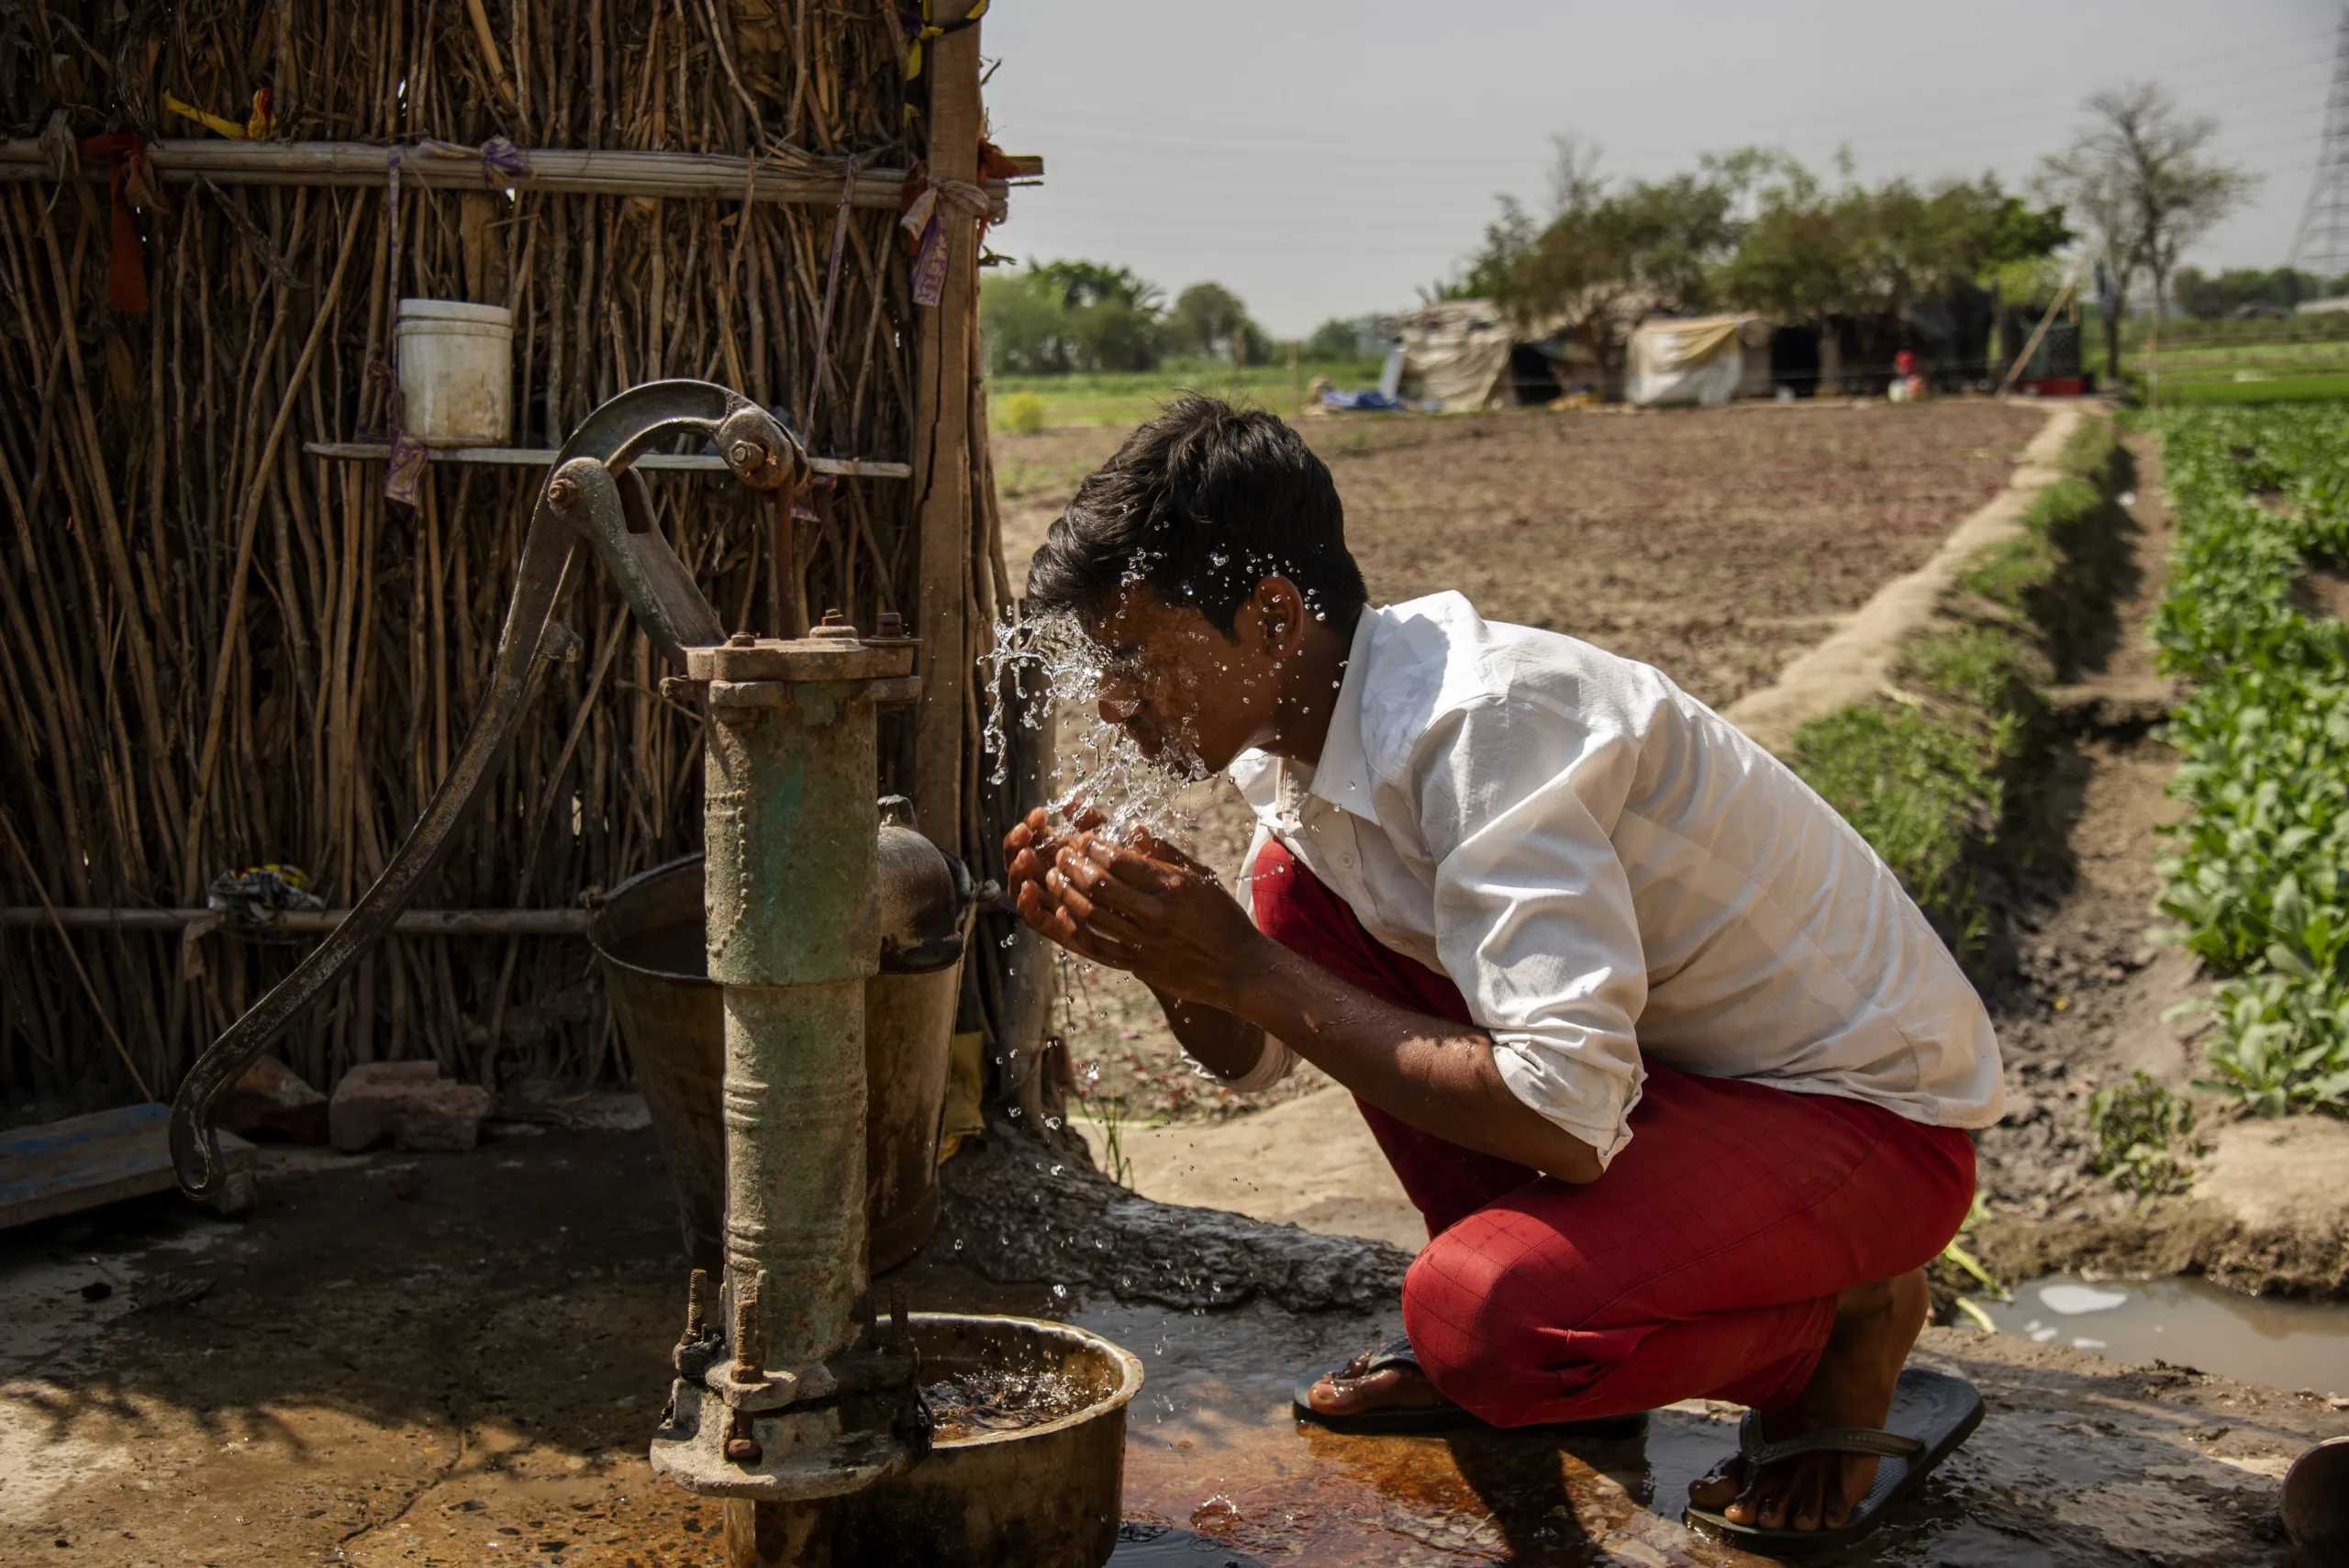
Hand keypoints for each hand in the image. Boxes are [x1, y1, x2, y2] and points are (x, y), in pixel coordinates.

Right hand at [1004, 805, 1126, 970]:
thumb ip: (1093, 823)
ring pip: (1020, 886)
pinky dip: (1026, 903)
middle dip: (1017, 843)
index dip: (1030, 825)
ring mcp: (1049, 901)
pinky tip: (1031, 888)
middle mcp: (1048, 876)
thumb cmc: (1131, 876)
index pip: (1032, 838)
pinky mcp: (1056, 927)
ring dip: (1018, 869)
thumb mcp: (1114, 843)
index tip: (1041, 814)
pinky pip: (1033, 917)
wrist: (1145, 916)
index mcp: (1057, 855)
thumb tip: (1069, 801)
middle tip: (1026, 831)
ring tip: (1027, 856)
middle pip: (1018, 859)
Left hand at [1033, 833, 1274, 1008]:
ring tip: (1054, 878)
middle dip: (1072, 865)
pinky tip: (1063, 913)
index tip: (1083, 838)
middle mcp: (1156, 913)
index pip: (1119, 859)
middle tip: (1061, 854)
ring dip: (1065, 893)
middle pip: (1098, 884)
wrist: (1239, 969)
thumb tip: (1134, 828)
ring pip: (1090, 914)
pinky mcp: (1139, 965)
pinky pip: (1095, 944)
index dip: (1093, 846)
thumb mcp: (1201, 878)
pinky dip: (1074, 927)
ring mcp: (1145, 941)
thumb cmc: (1223, 918)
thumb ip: (1166, 853)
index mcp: (1173, 886)